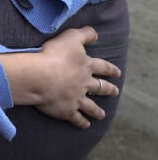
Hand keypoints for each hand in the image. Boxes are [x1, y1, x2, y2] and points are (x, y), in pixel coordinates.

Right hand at [1, 27, 120, 128]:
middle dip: (108, 89)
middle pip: (99, 87)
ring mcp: (77, 98)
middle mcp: (84, 83)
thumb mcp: (70, 37)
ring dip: (97, 110)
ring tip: (102, 114)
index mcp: (86, 66)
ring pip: (91, 106)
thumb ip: (84, 34)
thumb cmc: (54, 55)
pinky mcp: (67, 110)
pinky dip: (82, 122)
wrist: (41, 76)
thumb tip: (95, 34)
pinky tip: (85, 125)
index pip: (102, 67)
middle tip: (115, 92)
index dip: (110, 69)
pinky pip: (77, 118)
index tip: (117, 72)